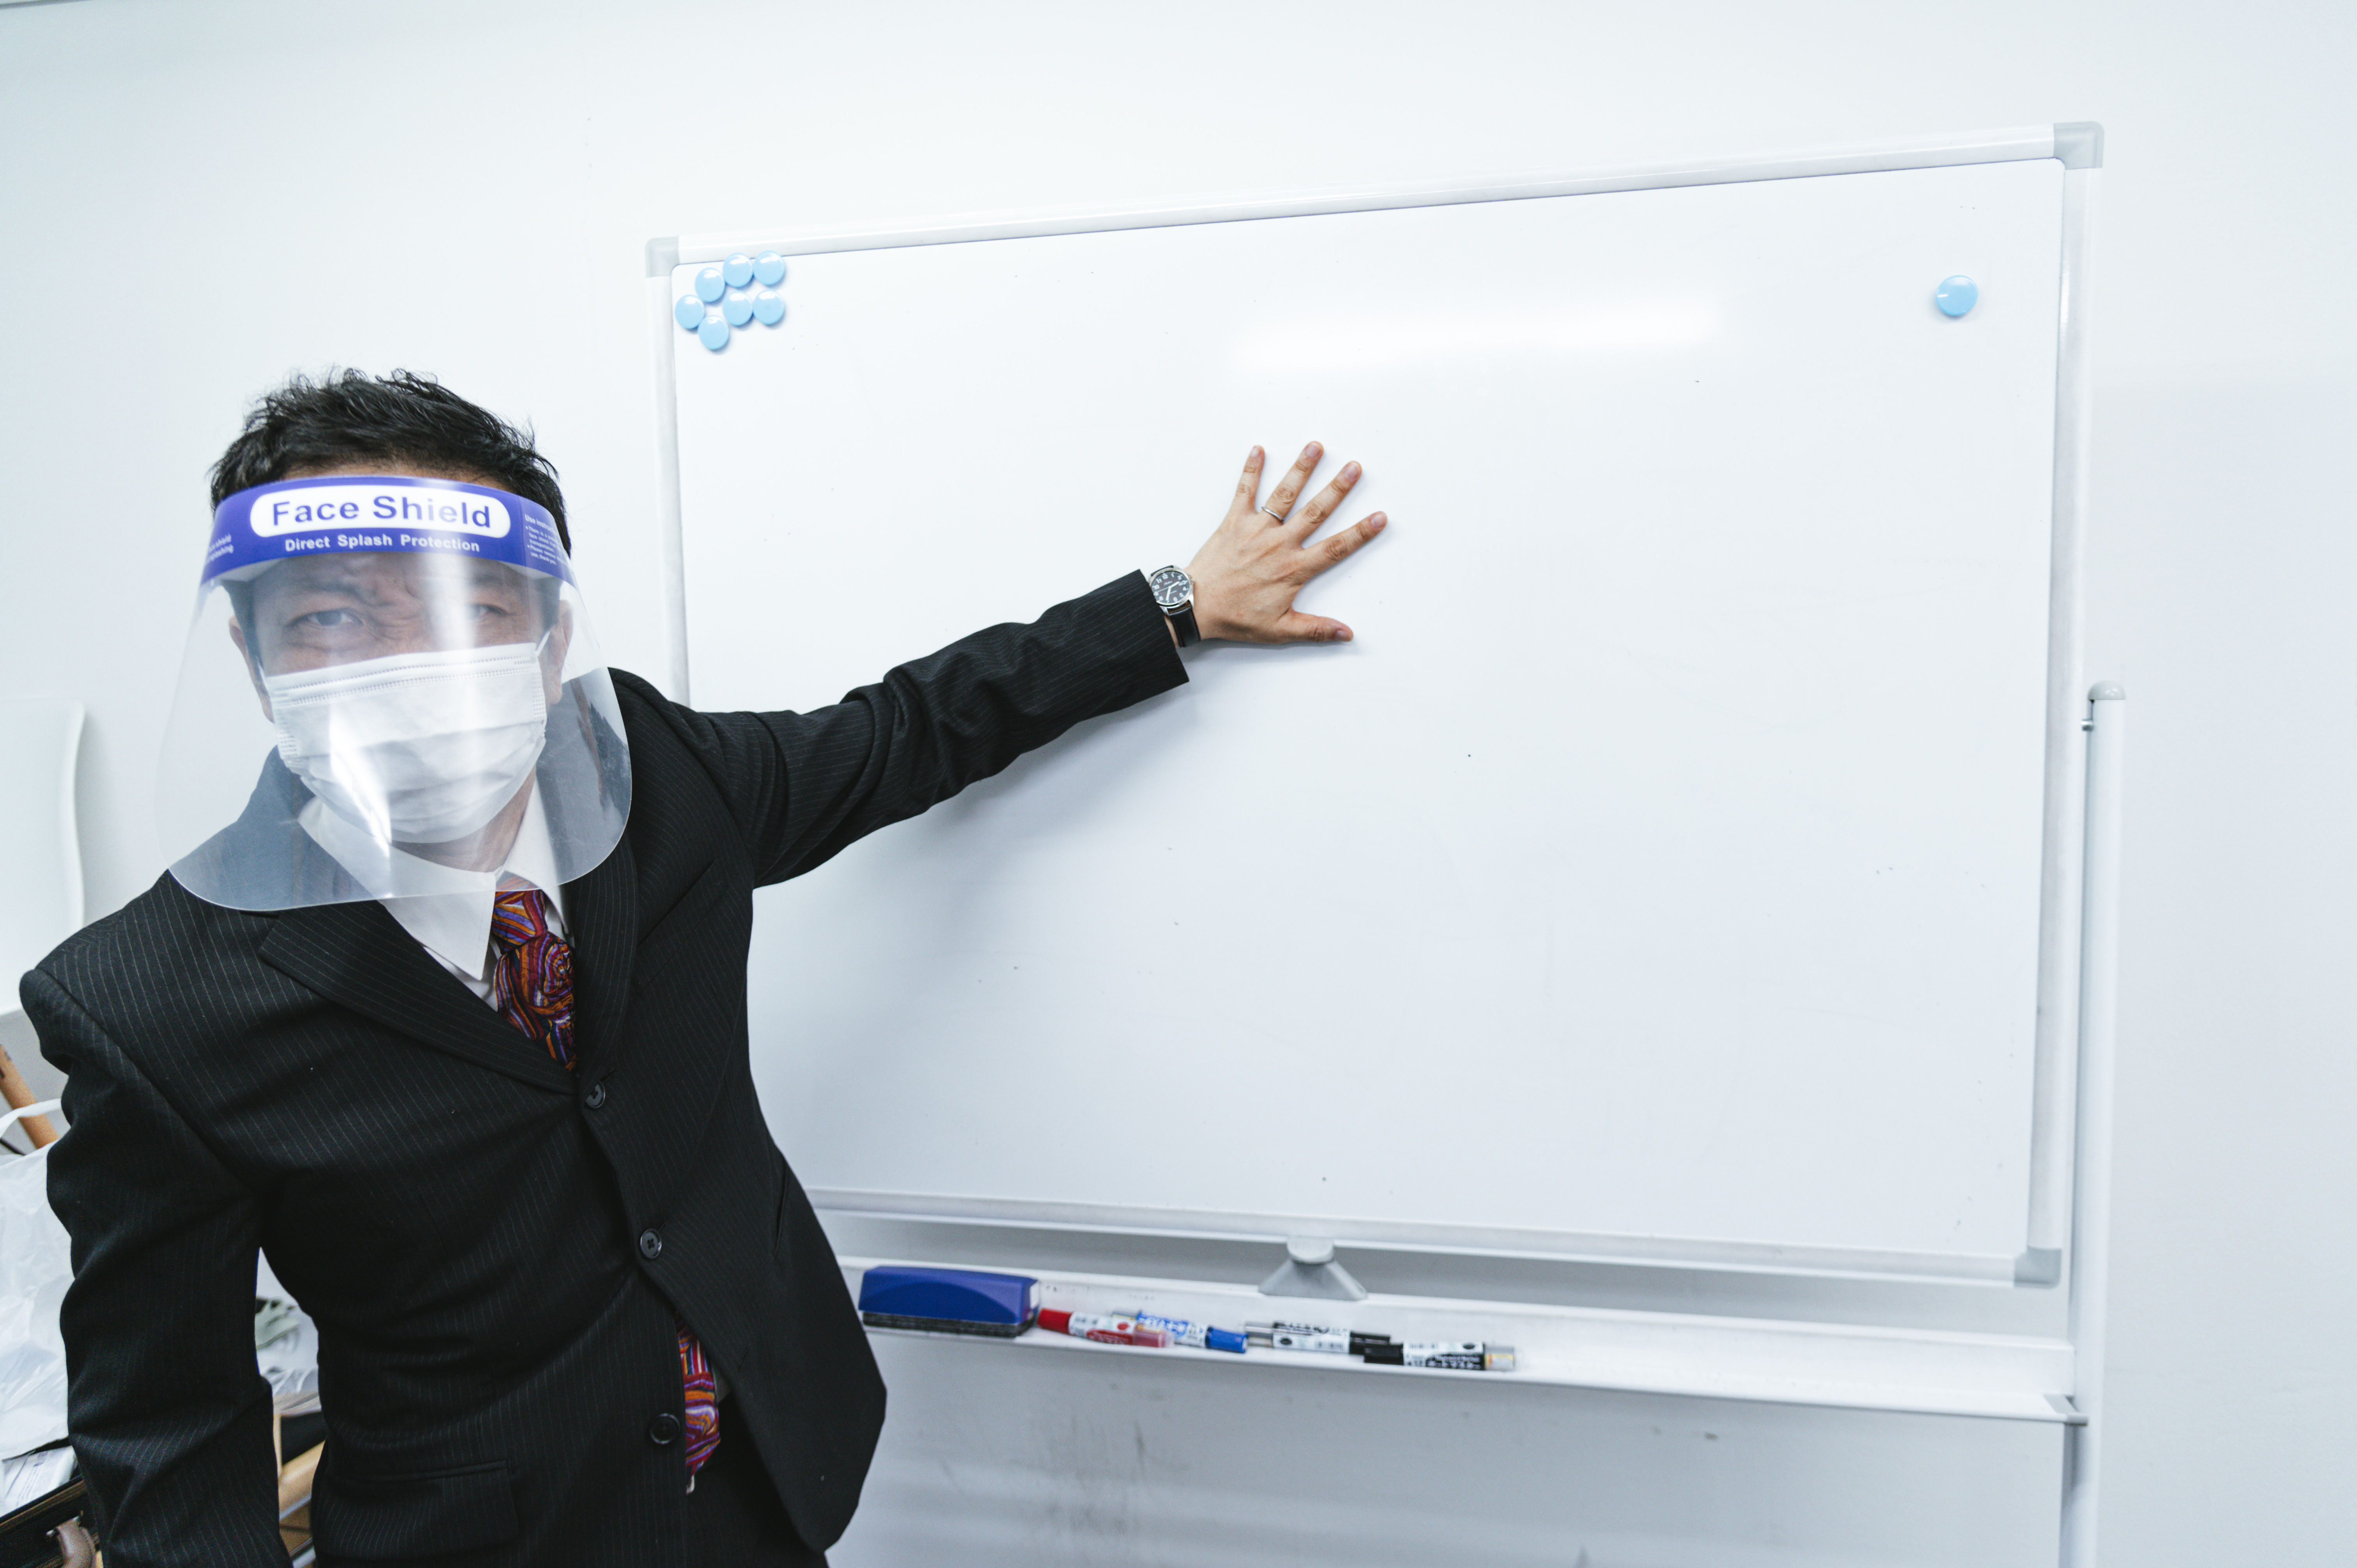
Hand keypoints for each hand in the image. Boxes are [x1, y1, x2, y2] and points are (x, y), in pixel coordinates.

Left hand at [1178, 442, 1386, 643]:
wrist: (1195, 606)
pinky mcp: (1233, 522)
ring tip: (1315, 447)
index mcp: (1294, 569)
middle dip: (1337, 488)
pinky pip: (1244, 491)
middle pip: (1315, 512)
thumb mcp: (1279, 630)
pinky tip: (1259, 450)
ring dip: (1301, 469)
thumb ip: (1315, 629)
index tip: (1380, 517)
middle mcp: (1279, 544)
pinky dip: (1251, 470)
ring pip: (1284, 495)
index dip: (1360, 533)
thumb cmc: (1235, 618)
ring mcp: (1256, 530)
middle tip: (1354, 467)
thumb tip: (1346, 634)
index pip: (1335, 548)